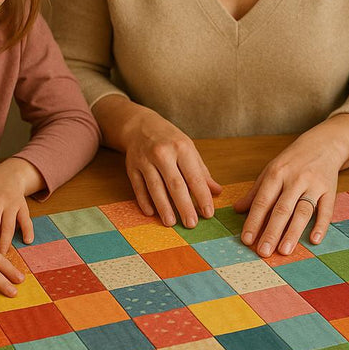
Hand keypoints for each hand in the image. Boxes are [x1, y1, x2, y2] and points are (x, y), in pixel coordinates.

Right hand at [102, 98, 220, 226]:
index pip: (194, 177)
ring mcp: (145, 160)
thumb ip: (202, 172)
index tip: (208, 213)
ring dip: (163, 207)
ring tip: (171, 223)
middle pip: (175, 184)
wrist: (140, 125)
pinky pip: (138, 187)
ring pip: (155, 187)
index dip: (202, 196)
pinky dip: (144, 201)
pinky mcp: (131, 167)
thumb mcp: (189, 150)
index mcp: (182, 148)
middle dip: (184, 206)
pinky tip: (151, 213)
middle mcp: (163, 153)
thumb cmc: (170, 140)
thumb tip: (217, 191)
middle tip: (191, 224)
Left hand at [237, 116, 348, 257]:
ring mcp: (313, 185)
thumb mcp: (271, 171)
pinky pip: (326, 210)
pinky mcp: (330, 190)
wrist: (323, 144)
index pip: (262, 201)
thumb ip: (255, 192)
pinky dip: (321, 225)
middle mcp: (295, 179)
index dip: (254, 221)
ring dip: (293, 232)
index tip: (247, 240)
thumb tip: (237, 210)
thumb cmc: (293, 161)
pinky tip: (314, 240)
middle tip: (263, 252)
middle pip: (282, 209)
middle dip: (271, 232)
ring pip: (302, 211)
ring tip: (284, 250)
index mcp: (276, 174)